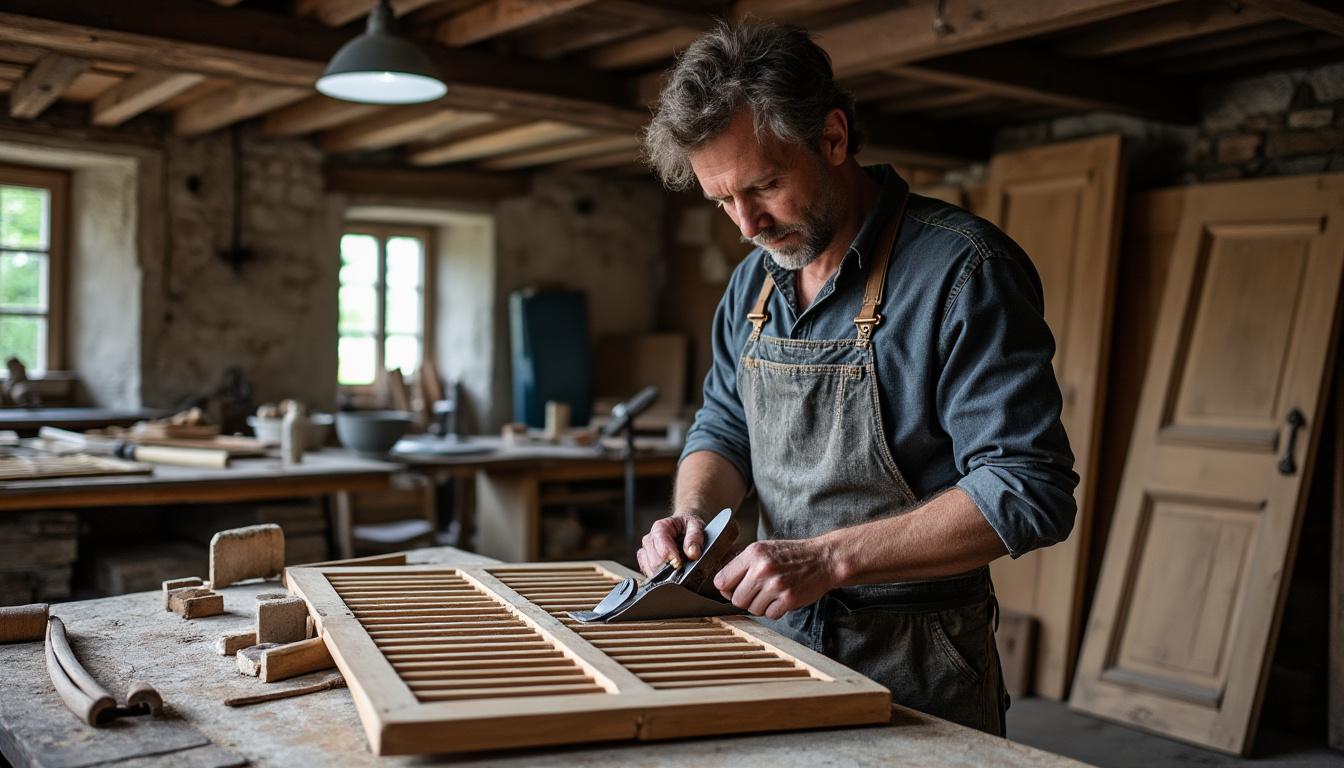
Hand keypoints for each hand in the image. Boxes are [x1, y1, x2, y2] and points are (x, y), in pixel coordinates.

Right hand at [636, 514, 706, 576]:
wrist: (683, 529)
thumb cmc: (688, 527)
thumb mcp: (696, 526)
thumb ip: (695, 537)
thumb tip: (692, 552)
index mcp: (661, 527)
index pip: (662, 548)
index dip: (672, 558)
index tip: (681, 564)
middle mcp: (650, 538)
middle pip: (654, 561)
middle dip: (668, 568)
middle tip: (681, 567)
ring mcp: (646, 550)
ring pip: (649, 568)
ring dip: (663, 573)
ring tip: (675, 569)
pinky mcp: (645, 560)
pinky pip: (646, 571)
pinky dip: (657, 576)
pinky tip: (667, 573)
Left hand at [713, 539, 835, 619]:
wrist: (823, 559)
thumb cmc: (792, 555)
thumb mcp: (764, 550)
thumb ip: (743, 565)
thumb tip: (722, 586)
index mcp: (752, 554)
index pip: (721, 580)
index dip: (727, 588)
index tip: (734, 589)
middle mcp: (762, 569)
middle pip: (736, 599)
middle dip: (745, 599)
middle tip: (757, 592)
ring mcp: (775, 585)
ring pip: (752, 609)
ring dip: (761, 606)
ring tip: (772, 594)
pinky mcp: (788, 599)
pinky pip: (769, 615)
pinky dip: (774, 610)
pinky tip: (781, 599)